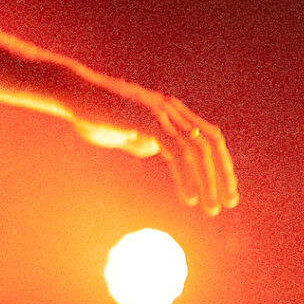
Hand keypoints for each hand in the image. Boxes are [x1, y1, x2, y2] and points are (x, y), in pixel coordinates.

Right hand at [72, 81, 237, 214]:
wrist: (73, 94)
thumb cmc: (93, 113)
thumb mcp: (123, 132)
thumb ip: (140, 140)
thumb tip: (152, 150)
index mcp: (171, 112)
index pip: (207, 138)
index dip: (219, 164)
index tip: (223, 191)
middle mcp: (173, 110)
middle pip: (212, 142)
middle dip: (223, 174)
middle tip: (229, 203)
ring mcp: (162, 114)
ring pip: (198, 151)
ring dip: (209, 182)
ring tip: (211, 208)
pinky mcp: (149, 122)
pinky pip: (176, 153)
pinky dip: (187, 177)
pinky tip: (190, 198)